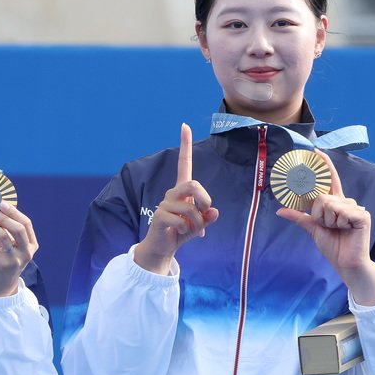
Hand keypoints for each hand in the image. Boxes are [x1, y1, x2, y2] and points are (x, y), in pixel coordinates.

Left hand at [0, 201, 38, 296]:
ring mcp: (14, 260)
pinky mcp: (0, 265)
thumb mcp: (14, 246)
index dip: (15, 213)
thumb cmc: (8, 260)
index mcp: (31, 245)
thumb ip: (10, 231)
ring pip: (3, 237)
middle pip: (18, 230)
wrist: (2, 285)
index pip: (26, 225)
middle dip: (5, 217)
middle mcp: (26, 252)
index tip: (3, 204)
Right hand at [132, 123, 218, 274]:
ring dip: (197, 222)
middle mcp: (172, 193)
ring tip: (192, 230)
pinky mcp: (160, 216)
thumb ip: (207, 218)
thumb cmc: (181, 233)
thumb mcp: (199, 225)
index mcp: (182, 191)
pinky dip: (187, 230)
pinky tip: (180, 233)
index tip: (184, 125)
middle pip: (193, 184)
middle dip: (204, 199)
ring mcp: (165, 204)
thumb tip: (215, 212)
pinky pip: (182, 221)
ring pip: (190, 208)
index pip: (184, 163)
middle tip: (205, 213)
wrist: (162, 249)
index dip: (184, 145)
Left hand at [277, 152, 374, 305]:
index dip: (324, 166)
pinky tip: (347, 230)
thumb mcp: (313, 229)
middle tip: (328, 227)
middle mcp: (346, 202)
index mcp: (336, 204)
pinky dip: (339, 223)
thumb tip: (280, 210)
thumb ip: (300, 217)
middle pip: (322, 197)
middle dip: (318, 215)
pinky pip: (340, 212)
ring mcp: (355, 208)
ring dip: (328, 221)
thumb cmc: (334, 247)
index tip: (316, 152)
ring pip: (329, 204)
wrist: (346, 264)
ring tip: (338, 230)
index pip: (330, 180)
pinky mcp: (362, 215)